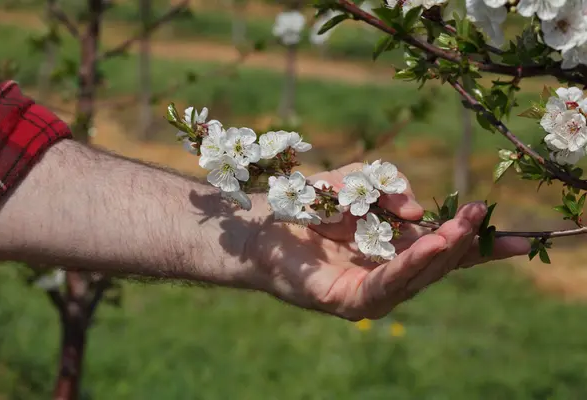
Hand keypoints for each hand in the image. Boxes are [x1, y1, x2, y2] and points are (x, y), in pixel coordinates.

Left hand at [247, 163, 529, 320]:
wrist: (257, 223)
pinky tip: (428, 246)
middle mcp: (386, 274)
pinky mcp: (347, 302)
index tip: (519, 237)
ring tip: (463, 229)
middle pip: (436, 265)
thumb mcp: (351, 182)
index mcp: (394, 250)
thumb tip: (417, 209)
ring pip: (416, 276)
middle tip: (483, 216)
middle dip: (463, 242)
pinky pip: (384, 284)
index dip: (478, 243)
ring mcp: (369, 293)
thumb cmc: (306, 203)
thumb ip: (385, 188)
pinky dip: (408, 265)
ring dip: (441, 251)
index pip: (443, 249)